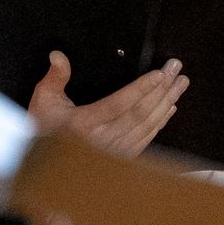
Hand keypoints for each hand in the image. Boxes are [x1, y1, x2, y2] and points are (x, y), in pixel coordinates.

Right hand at [28, 52, 188, 160]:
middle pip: (140, 113)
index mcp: (85, 124)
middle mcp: (103, 140)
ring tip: (180, 85)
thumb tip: (58, 56)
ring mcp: (114, 151)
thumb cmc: (43, 132)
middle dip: (162, 90)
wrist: (44, 168)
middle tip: (176, 71)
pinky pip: (146, 139)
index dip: (142, 88)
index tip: (160, 74)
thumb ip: (55, 78)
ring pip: (147, 126)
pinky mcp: (120, 158)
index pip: (120, 103)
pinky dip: (161, 123)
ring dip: (166, 103)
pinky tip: (170, 108)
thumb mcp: (43, 101)